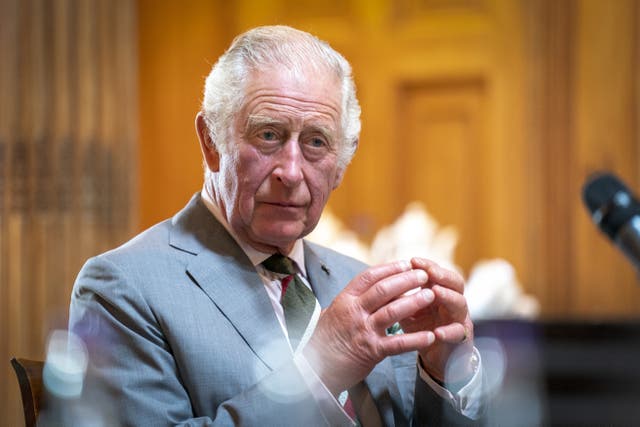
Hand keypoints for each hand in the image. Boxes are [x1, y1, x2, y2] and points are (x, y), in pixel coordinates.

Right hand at [303, 260, 436, 394]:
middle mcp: (354, 312)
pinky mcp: (371, 351)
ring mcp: (363, 331)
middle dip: (406, 280)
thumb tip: (371, 285)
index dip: (390, 268)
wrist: (314, 367)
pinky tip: (430, 336)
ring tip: (431, 295)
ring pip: (392, 311)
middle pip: (383, 290)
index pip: (369, 277)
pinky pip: (398, 343)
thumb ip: (353, 299)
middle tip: (424, 274)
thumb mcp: (334, 312)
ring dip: (414, 302)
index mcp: (345, 299)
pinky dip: (415, 339)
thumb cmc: (326, 338)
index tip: (406, 263)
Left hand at [400, 257, 474, 384]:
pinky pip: (458, 333)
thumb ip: (400, 296)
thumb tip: (379, 281)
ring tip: (435, 292)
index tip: (413, 260)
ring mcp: (459, 320)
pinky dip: (449, 332)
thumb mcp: (409, 310)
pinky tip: (438, 331)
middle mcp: (453, 302)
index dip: (428, 266)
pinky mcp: (461, 339)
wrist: (435, 356)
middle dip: (442, 275)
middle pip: (455, 283)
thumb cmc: (421, 328)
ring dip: (448, 296)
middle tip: (429, 271)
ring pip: (460, 304)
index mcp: (440, 292)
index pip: (438, 273)